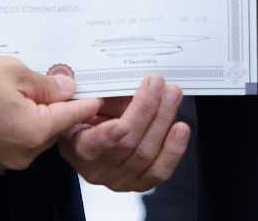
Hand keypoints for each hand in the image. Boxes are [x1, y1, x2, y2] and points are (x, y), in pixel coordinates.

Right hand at [0, 56, 102, 169]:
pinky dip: (24, 120)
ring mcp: (11, 158)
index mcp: (34, 131)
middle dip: (60, 102)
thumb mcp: (12, 72)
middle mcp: (26, 152)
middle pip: (58, 125)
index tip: (103, 90)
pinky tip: (12, 100)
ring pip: (41, 131)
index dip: (88, 98)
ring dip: (40, 110)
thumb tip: (67, 88)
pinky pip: (23, 137)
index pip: (75, 115)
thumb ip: (46, 83)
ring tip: (26, 86)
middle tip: (60, 77)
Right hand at [59, 74, 189, 191]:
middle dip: (145, 109)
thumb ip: (96, 91)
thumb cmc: (90, 116)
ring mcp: (120, 178)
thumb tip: (118, 77)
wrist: (94, 137)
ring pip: (146, 153)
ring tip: (171, 94)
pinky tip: (180, 128)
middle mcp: (97, 168)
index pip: (91, 145)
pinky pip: (160, 170)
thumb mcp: (85, 100)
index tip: (120, 122)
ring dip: (163, 119)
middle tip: (156, 83)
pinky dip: (173, 148)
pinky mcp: (141, 182)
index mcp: (77, 146)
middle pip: (126, 144)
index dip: (107, 135)